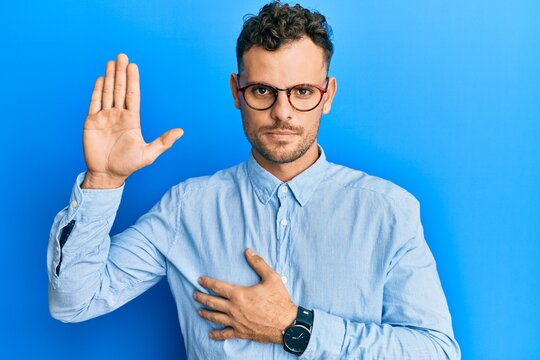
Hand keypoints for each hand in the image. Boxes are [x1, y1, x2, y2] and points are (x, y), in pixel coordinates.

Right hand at [82, 53, 183, 188]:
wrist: (107, 175)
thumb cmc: (128, 165)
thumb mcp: (149, 155)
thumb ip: (163, 142)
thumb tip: (181, 131)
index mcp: (132, 120)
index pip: (133, 95)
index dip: (133, 80)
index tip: (133, 66)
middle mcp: (118, 115)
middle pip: (120, 90)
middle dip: (120, 73)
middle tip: (122, 56)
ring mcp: (104, 117)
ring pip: (107, 93)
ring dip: (109, 77)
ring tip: (111, 62)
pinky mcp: (91, 122)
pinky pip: (94, 103)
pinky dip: (97, 91)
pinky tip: (100, 79)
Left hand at [194, 248, 296, 342]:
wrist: (286, 324)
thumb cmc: (279, 300)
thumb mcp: (271, 278)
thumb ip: (258, 263)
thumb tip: (249, 251)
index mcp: (239, 294)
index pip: (218, 286)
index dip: (208, 282)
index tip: (200, 280)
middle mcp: (234, 309)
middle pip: (213, 302)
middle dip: (202, 298)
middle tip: (195, 295)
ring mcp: (236, 322)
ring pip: (216, 317)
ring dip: (206, 313)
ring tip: (199, 311)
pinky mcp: (241, 332)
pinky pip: (225, 333)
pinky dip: (217, 334)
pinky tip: (211, 334)